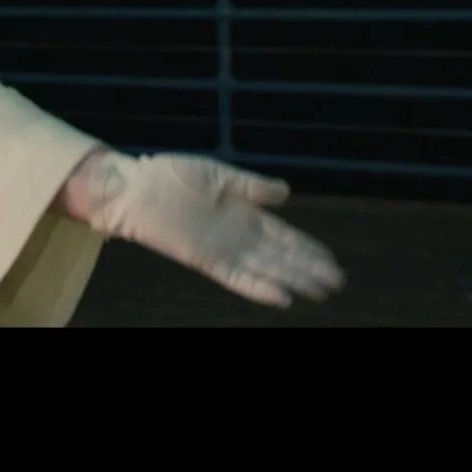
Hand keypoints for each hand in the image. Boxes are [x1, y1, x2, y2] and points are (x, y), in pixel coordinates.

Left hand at [60, 151, 344, 307]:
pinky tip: (282, 297)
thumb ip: (251, 186)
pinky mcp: (205, 259)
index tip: (331, 260)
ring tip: (319, 291)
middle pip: (280, 256)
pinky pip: (237, 278)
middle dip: (307, 268)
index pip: (283, 234)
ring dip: (292, 280)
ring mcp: (223, 249)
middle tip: (336, 282)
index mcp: (243, 212)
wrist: (135, 186)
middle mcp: (237, 235)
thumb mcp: (218, 175)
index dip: (307, 248)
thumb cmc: (171, 174)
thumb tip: (286, 193)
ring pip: (265, 270)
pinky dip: (258, 288)